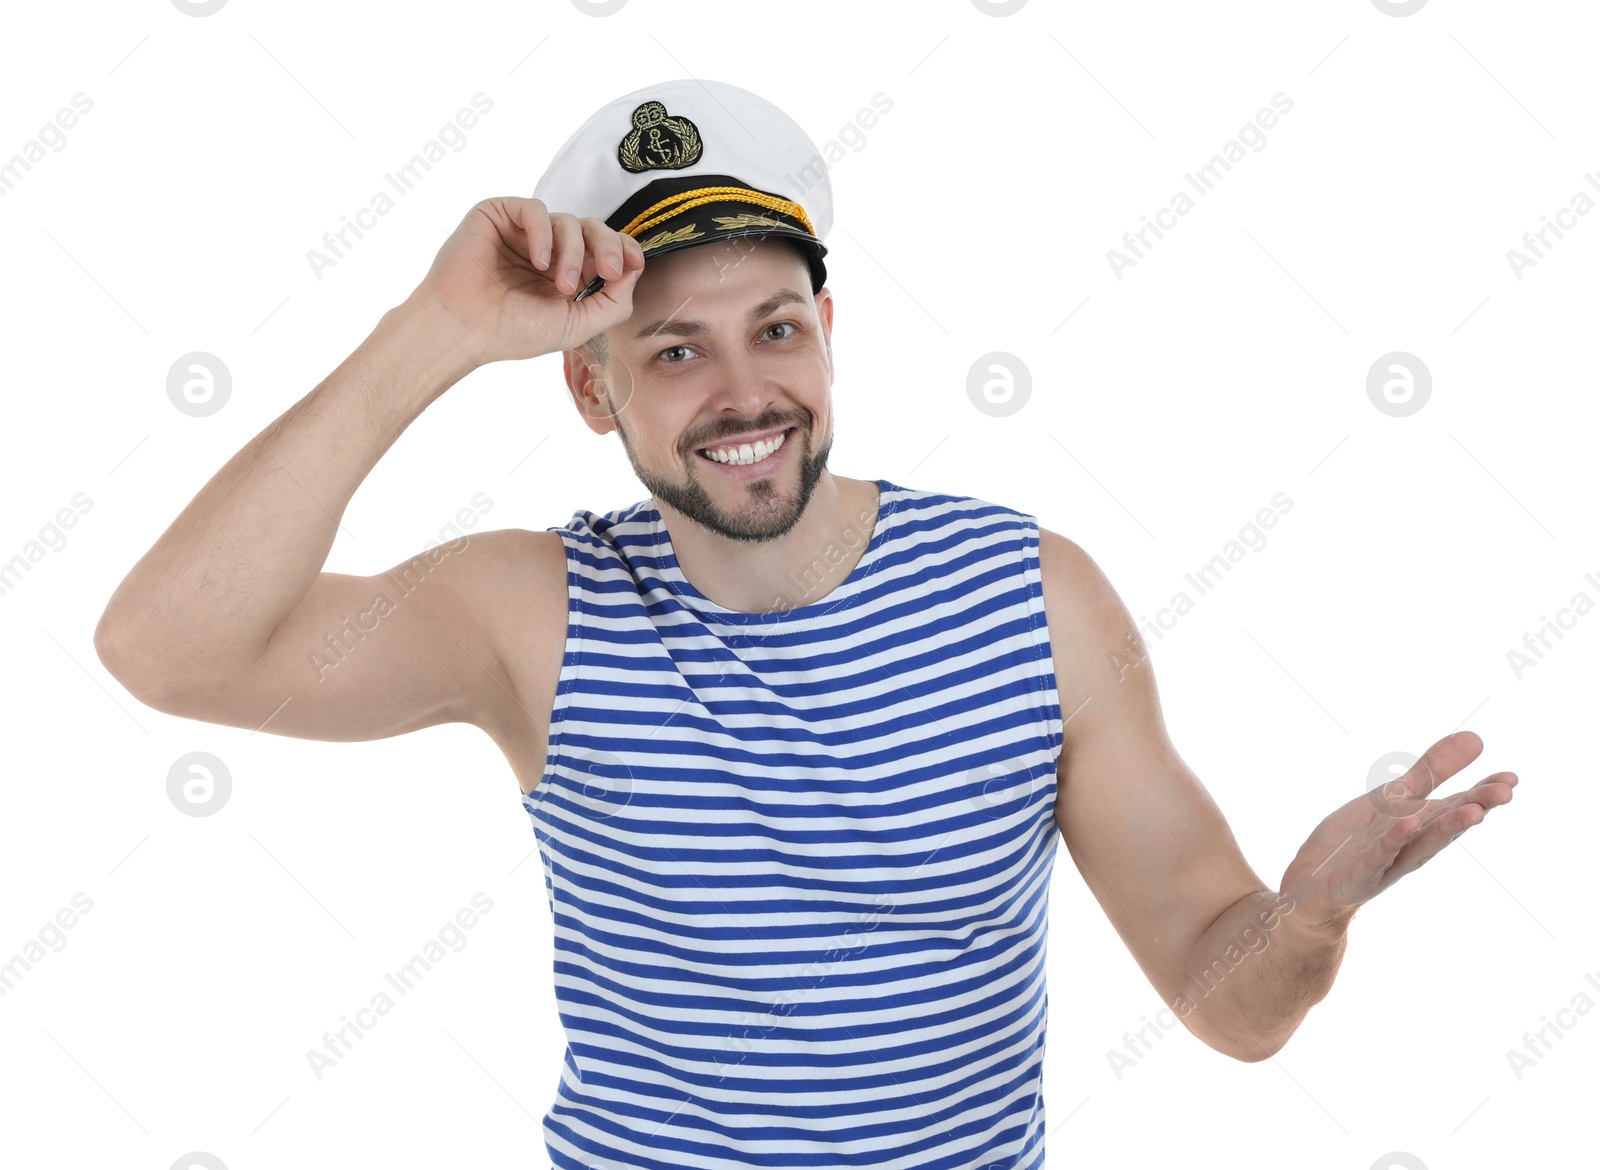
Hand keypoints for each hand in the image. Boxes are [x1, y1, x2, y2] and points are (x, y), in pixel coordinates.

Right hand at [406, 196, 645, 366]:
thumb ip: (613, 302)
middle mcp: (547, 250)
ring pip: (567, 220)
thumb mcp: (577, 325)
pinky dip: (543, 233)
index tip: (633, 263)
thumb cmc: (511, 332)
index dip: (623, 249)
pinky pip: (533, 209)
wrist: (463, 329)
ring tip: (561, 285)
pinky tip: (539, 261)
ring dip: (572, 252)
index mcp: (565, 273)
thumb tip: (634, 270)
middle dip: (607, 246)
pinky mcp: (498, 215)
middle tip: (607, 271)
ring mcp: (522, 232)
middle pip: (592, 228)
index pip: (604, 249)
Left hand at [1278, 730, 1517, 928]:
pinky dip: (1393, 841)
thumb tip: (1476, 738)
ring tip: (1474, 811)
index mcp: (1420, 825)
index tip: (1512, 778)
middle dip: (1476, 807)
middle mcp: (1410, 846)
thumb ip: (1430, 771)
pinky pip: (1378, 856)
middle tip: (1506, 793)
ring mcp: (1386, 863)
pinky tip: (1408, 823)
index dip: (1483, 793)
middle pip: (1446, 824)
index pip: (1456, 806)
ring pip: (1421, 844)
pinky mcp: (1358, 877)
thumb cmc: (1358, 841)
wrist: (1311, 885)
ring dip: (1447, 828)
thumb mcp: (1392, 798)